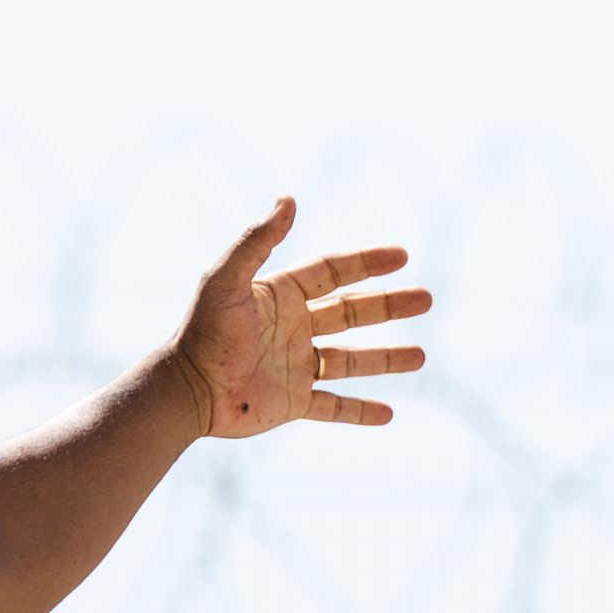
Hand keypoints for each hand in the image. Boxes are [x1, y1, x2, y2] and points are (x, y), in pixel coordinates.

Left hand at [166, 200, 426, 438]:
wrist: (186, 390)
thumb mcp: (226, 278)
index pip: (333, 273)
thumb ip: (257, 239)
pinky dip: (360, 411)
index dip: (367, 262)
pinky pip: (333, 406)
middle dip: (389, 306)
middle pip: (351, 313)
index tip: (402, 255)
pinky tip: (389, 414)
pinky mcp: (291, 403)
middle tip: (426, 299)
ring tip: (420, 356)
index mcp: (280, 297)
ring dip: (385, 359)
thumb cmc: (202, 332)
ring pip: (350, 361)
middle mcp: (292, 329)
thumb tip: (290, 198)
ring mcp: (294, 367)